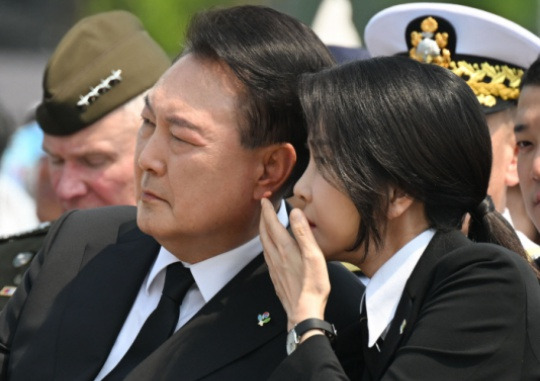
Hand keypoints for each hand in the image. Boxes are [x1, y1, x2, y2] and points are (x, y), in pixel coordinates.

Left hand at [260, 198, 330, 330]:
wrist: (303, 313)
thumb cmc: (313, 286)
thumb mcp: (314, 256)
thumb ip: (304, 233)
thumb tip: (294, 212)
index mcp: (286, 249)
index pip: (272, 224)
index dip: (268, 211)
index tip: (264, 200)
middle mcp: (276, 257)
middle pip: (264, 233)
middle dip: (263, 218)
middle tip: (263, 207)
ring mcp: (274, 268)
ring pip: (264, 244)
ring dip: (263, 230)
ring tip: (265, 223)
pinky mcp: (276, 277)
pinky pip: (267, 255)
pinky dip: (266, 244)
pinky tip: (270, 247)